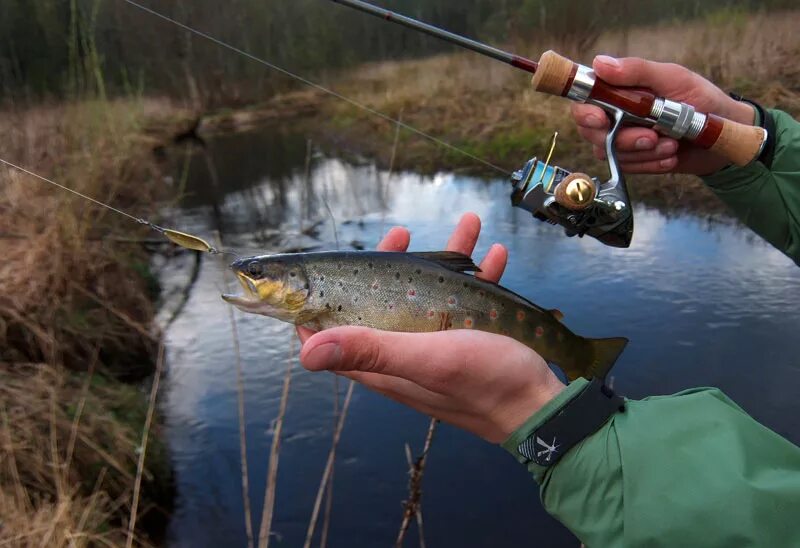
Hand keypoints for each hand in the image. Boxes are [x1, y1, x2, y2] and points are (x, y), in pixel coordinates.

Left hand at [297, 213, 564, 443]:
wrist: (543, 407)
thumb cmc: (485, 385)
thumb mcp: (427, 360)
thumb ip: (372, 350)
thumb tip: (304, 352)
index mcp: (384, 364)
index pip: (334, 335)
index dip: (322, 304)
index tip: (324, 269)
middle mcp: (404, 353)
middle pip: (382, 302)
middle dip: (391, 264)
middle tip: (401, 233)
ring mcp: (438, 345)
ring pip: (430, 294)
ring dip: (447, 259)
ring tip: (469, 224)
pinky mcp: (469, 341)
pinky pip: (467, 302)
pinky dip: (478, 276)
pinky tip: (495, 253)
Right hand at [571, 55, 755, 175]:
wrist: (724, 135)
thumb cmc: (701, 100)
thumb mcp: (673, 78)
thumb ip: (637, 71)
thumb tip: (600, 63)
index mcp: (619, 91)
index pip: (585, 101)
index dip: (585, 112)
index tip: (601, 119)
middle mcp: (615, 115)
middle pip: (591, 132)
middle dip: (622, 139)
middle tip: (651, 136)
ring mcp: (623, 140)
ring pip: (612, 153)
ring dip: (644, 152)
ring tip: (672, 142)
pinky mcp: (635, 160)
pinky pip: (630, 167)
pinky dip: (652, 163)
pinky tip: (671, 154)